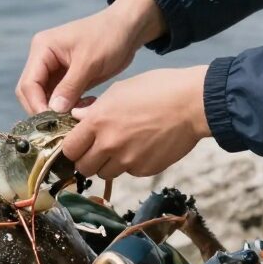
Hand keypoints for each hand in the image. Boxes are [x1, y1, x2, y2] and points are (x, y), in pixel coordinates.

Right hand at [16, 0, 165, 114]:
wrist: (128, 28)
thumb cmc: (108, 36)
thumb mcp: (89, 62)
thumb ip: (70, 87)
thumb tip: (54, 111)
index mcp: (42, 49)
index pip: (28, 83)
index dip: (36, 105)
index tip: (51, 123)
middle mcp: (43, 59)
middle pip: (31, 93)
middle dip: (44, 110)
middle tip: (62, 125)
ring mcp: (53, 69)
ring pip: (45, 98)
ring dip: (57, 111)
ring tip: (78, 114)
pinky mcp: (66, 78)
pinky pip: (59, 99)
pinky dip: (69, 107)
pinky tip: (85, 107)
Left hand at [62, 67, 210, 179]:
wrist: (192, 104)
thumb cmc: (158, 89)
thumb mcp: (120, 90)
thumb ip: (95, 108)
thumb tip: (78, 117)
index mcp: (98, 122)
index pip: (70, 149)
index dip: (72, 148)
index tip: (79, 144)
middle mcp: (109, 145)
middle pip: (84, 168)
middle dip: (87, 160)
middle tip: (97, 149)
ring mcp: (127, 160)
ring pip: (105, 173)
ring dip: (108, 164)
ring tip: (122, 147)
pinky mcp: (144, 169)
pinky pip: (128, 173)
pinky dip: (130, 165)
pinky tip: (142, 148)